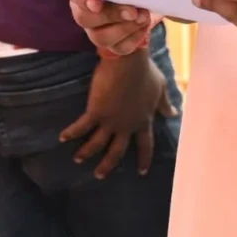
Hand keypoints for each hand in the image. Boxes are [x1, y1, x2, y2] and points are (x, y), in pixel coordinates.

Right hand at [60, 49, 178, 177]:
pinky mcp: (95, 112)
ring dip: (86, 153)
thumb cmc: (145, 72)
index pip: (145, 145)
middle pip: (117, 152)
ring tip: (77, 159)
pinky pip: (81, 127)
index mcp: (143, 121)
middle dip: (108, 164)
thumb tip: (174, 113)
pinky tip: (62, 138)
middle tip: (100, 174)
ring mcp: (110, 121)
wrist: (127, 62)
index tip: (142, 171)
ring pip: (97, 144)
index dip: (144, 159)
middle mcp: (126, 126)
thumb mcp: (160, 88)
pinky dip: (71, 133)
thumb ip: (164, 103)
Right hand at [67, 0, 154, 56]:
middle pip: (85, 19)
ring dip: (125, 28)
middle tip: (133, 11)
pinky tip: (144, 25)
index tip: (96, 4)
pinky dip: (135, 37)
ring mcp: (95, 30)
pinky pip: (119, 48)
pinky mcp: (112, 44)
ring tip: (144, 17)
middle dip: (112, 15)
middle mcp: (83, 10)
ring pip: (101, 38)